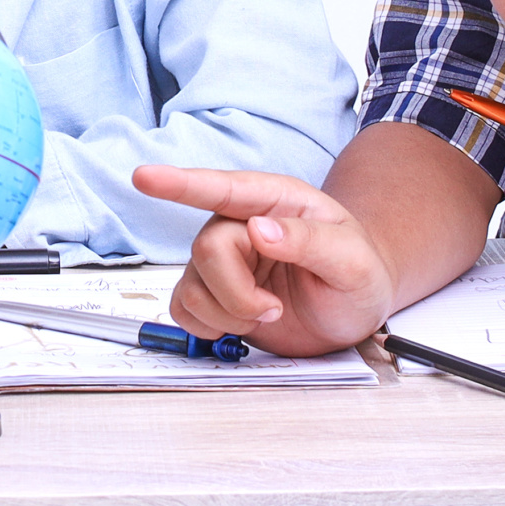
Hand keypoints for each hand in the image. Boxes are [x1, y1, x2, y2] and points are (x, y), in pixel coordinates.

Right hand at [132, 165, 396, 356]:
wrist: (354, 309)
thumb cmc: (359, 275)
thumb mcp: (353, 260)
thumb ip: (310, 241)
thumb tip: (260, 230)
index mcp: (274, 202)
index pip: (221, 189)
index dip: (179, 183)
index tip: (144, 178)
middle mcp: (240, 225)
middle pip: (206, 250)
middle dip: (236, 293)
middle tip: (273, 310)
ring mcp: (224, 261)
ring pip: (192, 286)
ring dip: (227, 314)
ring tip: (267, 316)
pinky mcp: (214, 294)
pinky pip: (183, 309)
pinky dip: (207, 327)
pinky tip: (239, 327)